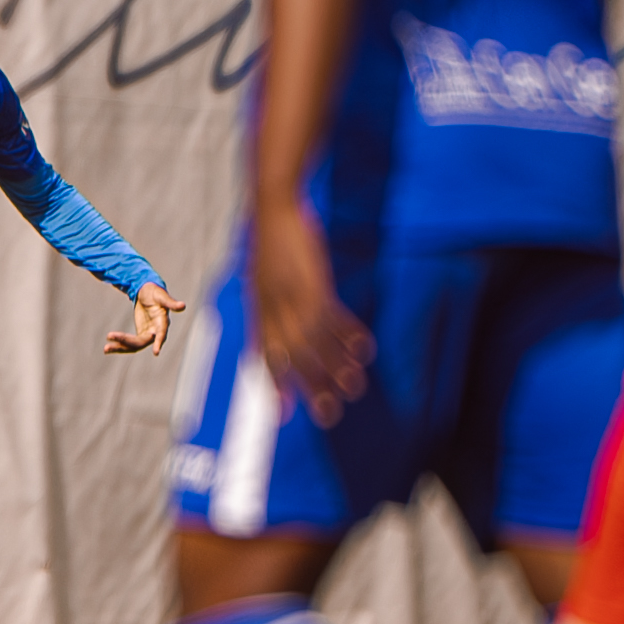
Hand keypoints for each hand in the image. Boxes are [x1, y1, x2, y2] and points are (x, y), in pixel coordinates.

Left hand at [106, 282, 185, 357]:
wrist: (148, 292)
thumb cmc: (156, 292)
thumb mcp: (161, 295)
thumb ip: (170, 302)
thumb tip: (183, 306)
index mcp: (162, 322)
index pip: (161, 334)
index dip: (159, 342)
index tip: (156, 352)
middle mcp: (156, 331)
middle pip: (142, 342)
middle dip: (126, 343)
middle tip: (109, 345)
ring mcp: (148, 334)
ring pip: (134, 346)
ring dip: (120, 347)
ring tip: (106, 349)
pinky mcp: (141, 334)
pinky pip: (130, 343)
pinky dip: (120, 344)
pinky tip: (108, 347)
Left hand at [252, 197, 372, 426]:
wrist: (273, 207)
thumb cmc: (271, 241)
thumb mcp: (264, 276)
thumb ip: (269, 302)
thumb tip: (277, 320)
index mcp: (259, 310)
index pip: (264, 356)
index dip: (274, 384)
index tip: (284, 414)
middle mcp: (272, 309)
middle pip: (292, 358)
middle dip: (311, 388)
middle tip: (328, 415)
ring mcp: (291, 298)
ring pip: (315, 343)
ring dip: (337, 367)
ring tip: (355, 389)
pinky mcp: (312, 284)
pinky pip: (332, 318)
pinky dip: (348, 335)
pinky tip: (364, 350)